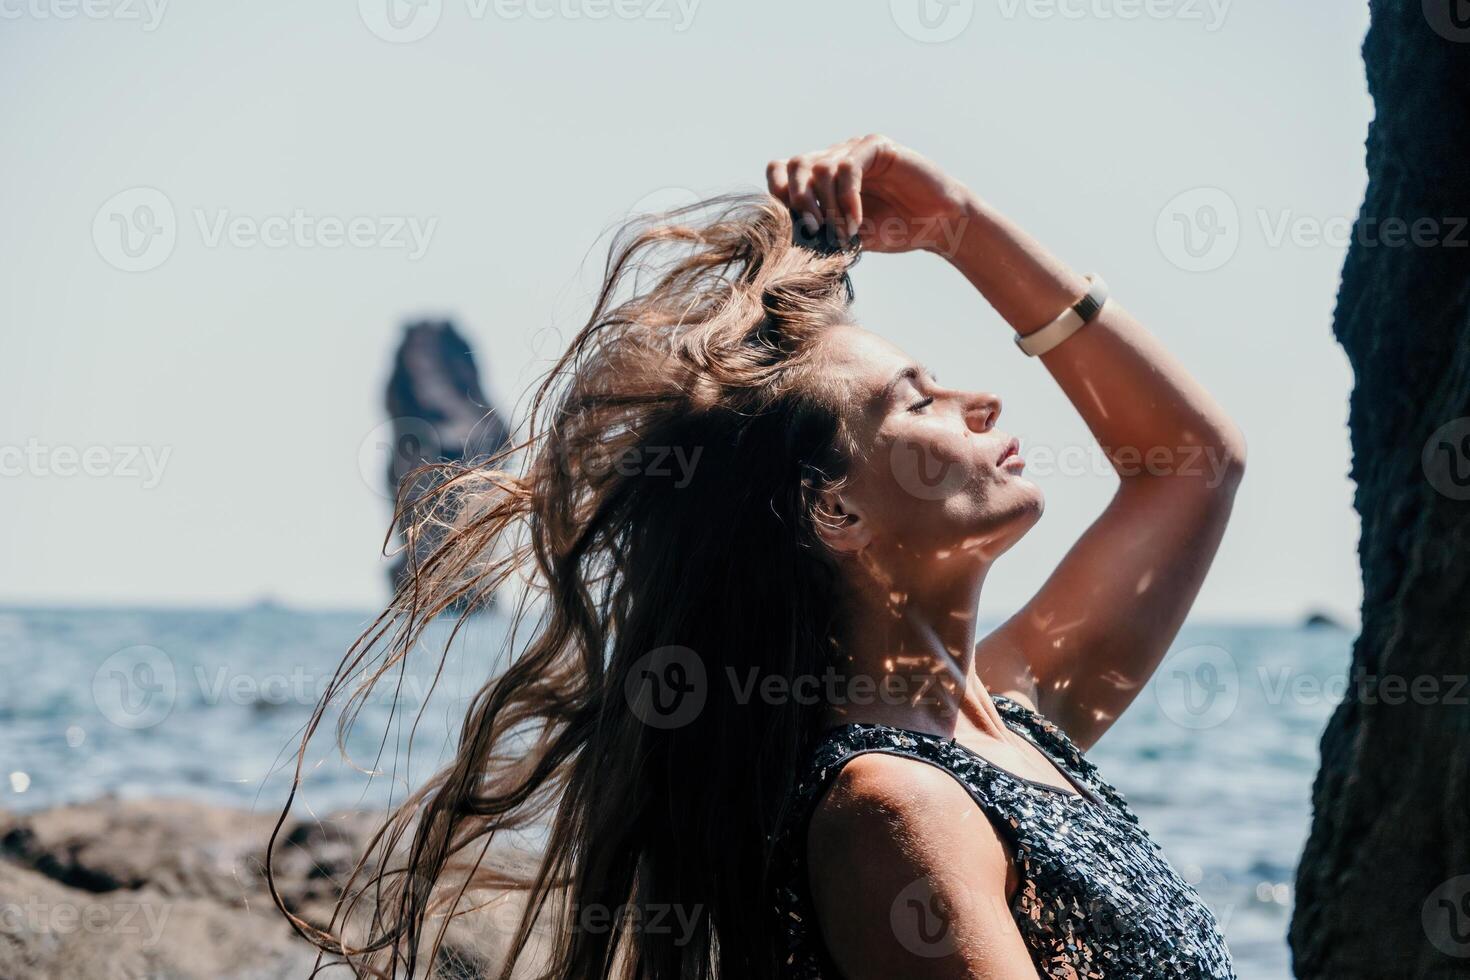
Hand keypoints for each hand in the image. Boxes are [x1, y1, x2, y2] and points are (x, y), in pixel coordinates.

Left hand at [765, 134, 972, 253]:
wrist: (936, 226)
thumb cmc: (893, 231)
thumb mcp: (844, 236)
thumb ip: (816, 231)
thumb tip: (782, 238)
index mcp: (821, 177)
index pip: (781, 170)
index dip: (776, 193)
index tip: (787, 225)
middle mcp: (835, 157)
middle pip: (795, 165)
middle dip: (797, 201)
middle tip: (811, 230)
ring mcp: (855, 150)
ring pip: (820, 167)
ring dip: (827, 206)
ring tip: (843, 232)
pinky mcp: (876, 146)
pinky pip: (849, 168)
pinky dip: (847, 199)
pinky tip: (856, 222)